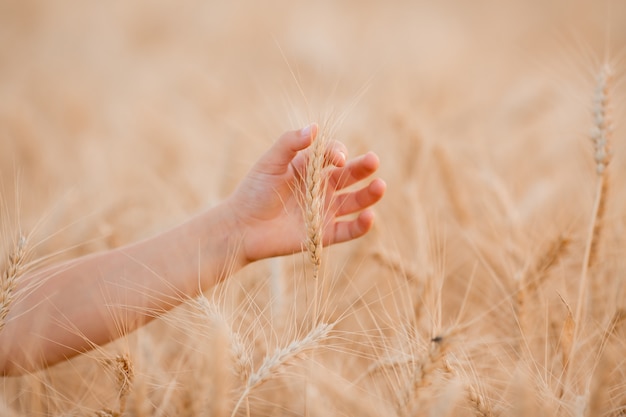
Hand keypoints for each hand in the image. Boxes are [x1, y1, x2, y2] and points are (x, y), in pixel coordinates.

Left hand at [225, 124, 385, 264]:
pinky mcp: (323, 234)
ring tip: (380, 186)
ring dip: (369, 194)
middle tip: (373, 161)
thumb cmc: (253, 191)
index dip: (339, 153)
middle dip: (363, 168)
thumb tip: (314, 128)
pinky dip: (361, 226)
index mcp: (310, 168)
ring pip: (355, 202)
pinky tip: (369, 217)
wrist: (241, 227)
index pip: (334, 155)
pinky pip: (348, 230)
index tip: (337, 158)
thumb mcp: (270, 162)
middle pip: (350, 176)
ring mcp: (324, 211)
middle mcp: (321, 188)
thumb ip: (290, 143)